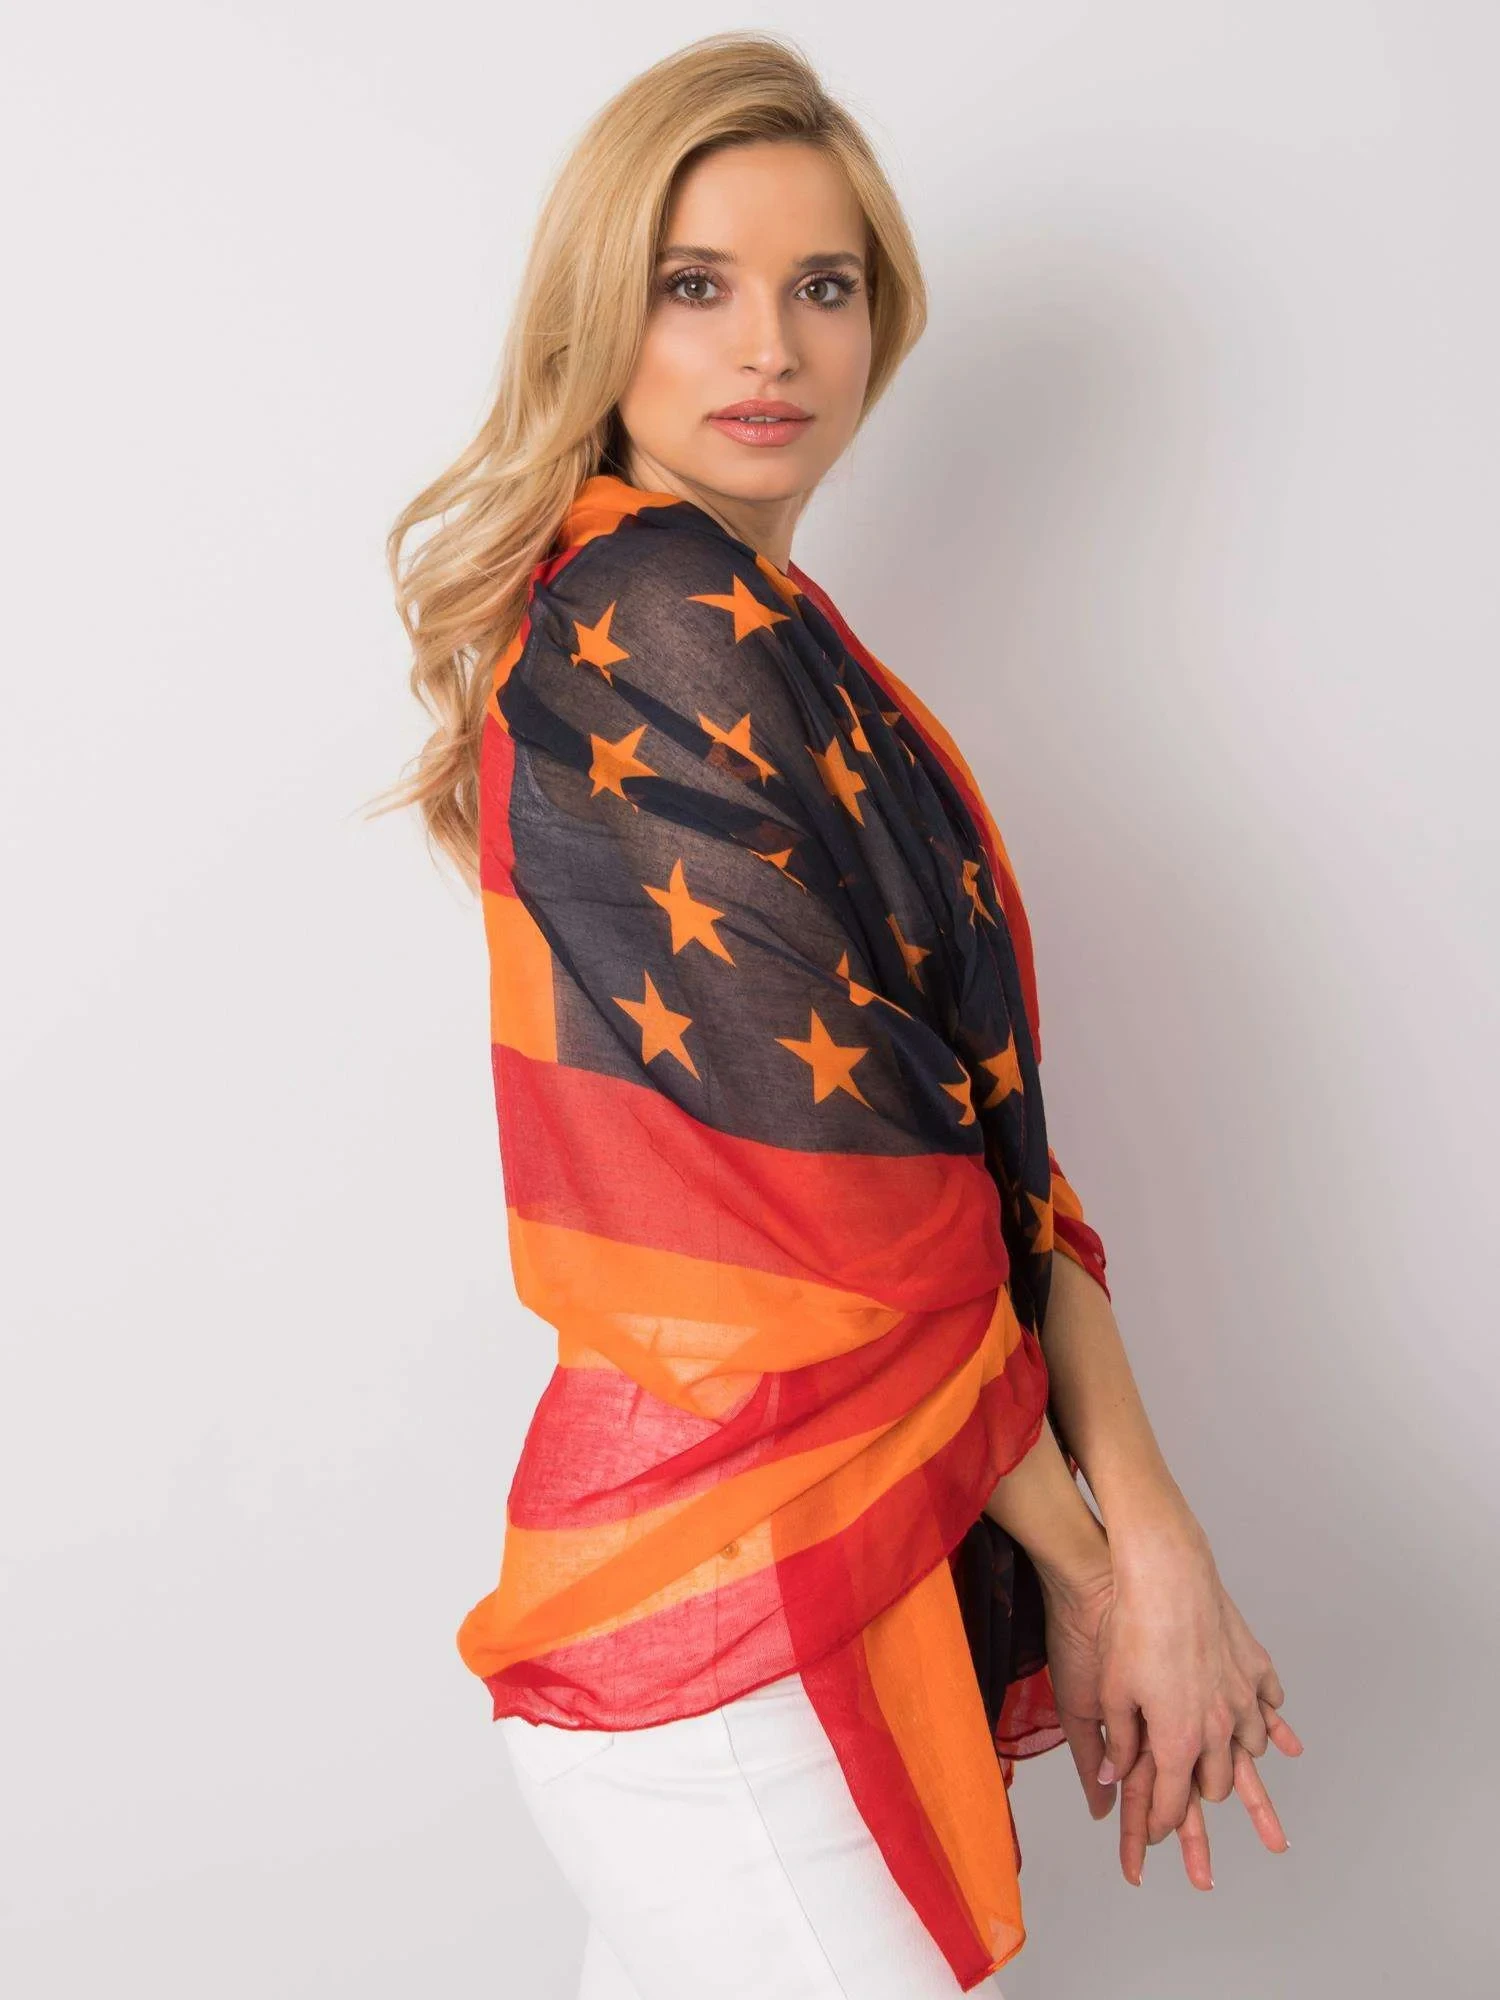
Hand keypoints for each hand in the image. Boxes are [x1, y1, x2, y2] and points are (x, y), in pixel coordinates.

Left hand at [1038, 1525, 1301, 1888]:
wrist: (1166, 1574)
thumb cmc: (1131, 1629)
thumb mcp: (1111, 1692)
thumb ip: (1118, 1741)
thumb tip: (1109, 1776)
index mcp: (1179, 1739)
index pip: (1174, 1802)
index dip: (1160, 1823)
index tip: (1153, 1831)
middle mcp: (1220, 1726)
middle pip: (1216, 1783)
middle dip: (1196, 1792)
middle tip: (1181, 1790)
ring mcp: (1242, 1695)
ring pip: (1248, 1748)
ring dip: (1233, 1757)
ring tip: (1222, 1757)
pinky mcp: (1253, 1664)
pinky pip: (1269, 1702)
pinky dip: (1266, 1716)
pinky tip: (1263, 1716)